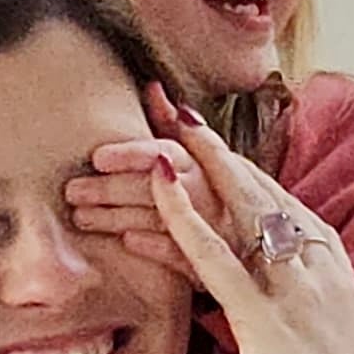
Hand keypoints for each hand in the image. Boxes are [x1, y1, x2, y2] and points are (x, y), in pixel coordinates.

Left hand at [66, 82, 230, 253]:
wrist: (280, 246)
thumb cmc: (232, 196)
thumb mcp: (213, 158)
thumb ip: (177, 128)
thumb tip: (151, 87)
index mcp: (210, 165)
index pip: (167, 151)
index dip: (131, 153)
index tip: (97, 157)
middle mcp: (212, 195)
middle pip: (154, 187)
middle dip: (110, 188)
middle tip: (72, 191)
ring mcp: (215, 231)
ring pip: (159, 220)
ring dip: (118, 217)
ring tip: (81, 218)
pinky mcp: (215, 266)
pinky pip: (183, 257)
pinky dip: (155, 248)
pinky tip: (127, 242)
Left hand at [151, 113, 353, 353]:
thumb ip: (307, 324)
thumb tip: (283, 318)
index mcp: (337, 279)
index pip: (285, 208)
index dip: (243, 173)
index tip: (211, 145)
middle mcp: (321, 273)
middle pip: (261, 194)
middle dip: (214, 151)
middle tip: (172, 113)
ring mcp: (298, 295)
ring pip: (239, 212)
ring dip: (195, 166)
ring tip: (156, 128)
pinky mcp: (268, 325)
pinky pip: (220, 260)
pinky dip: (186, 220)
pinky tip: (159, 189)